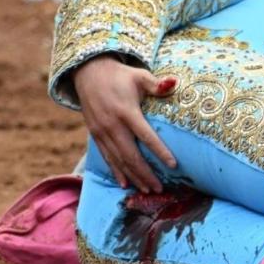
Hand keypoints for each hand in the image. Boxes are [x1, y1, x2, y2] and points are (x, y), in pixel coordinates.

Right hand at [72, 55, 177, 192]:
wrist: (89, 72)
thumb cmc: (121, 75)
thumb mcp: (140, 76)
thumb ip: (157, 84)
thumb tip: (175, 82)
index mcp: (126, 112)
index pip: (145, 136)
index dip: (159, 151)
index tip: (173, 165)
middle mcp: (112, 125)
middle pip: (131, 155)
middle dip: (146, 174)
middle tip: (160, 189)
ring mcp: (102, 132)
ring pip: (118, 160)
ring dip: (134, 177)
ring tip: (148, 190)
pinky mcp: (95, 135)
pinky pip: (107, 157)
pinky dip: (116, 172)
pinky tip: (125, 184)